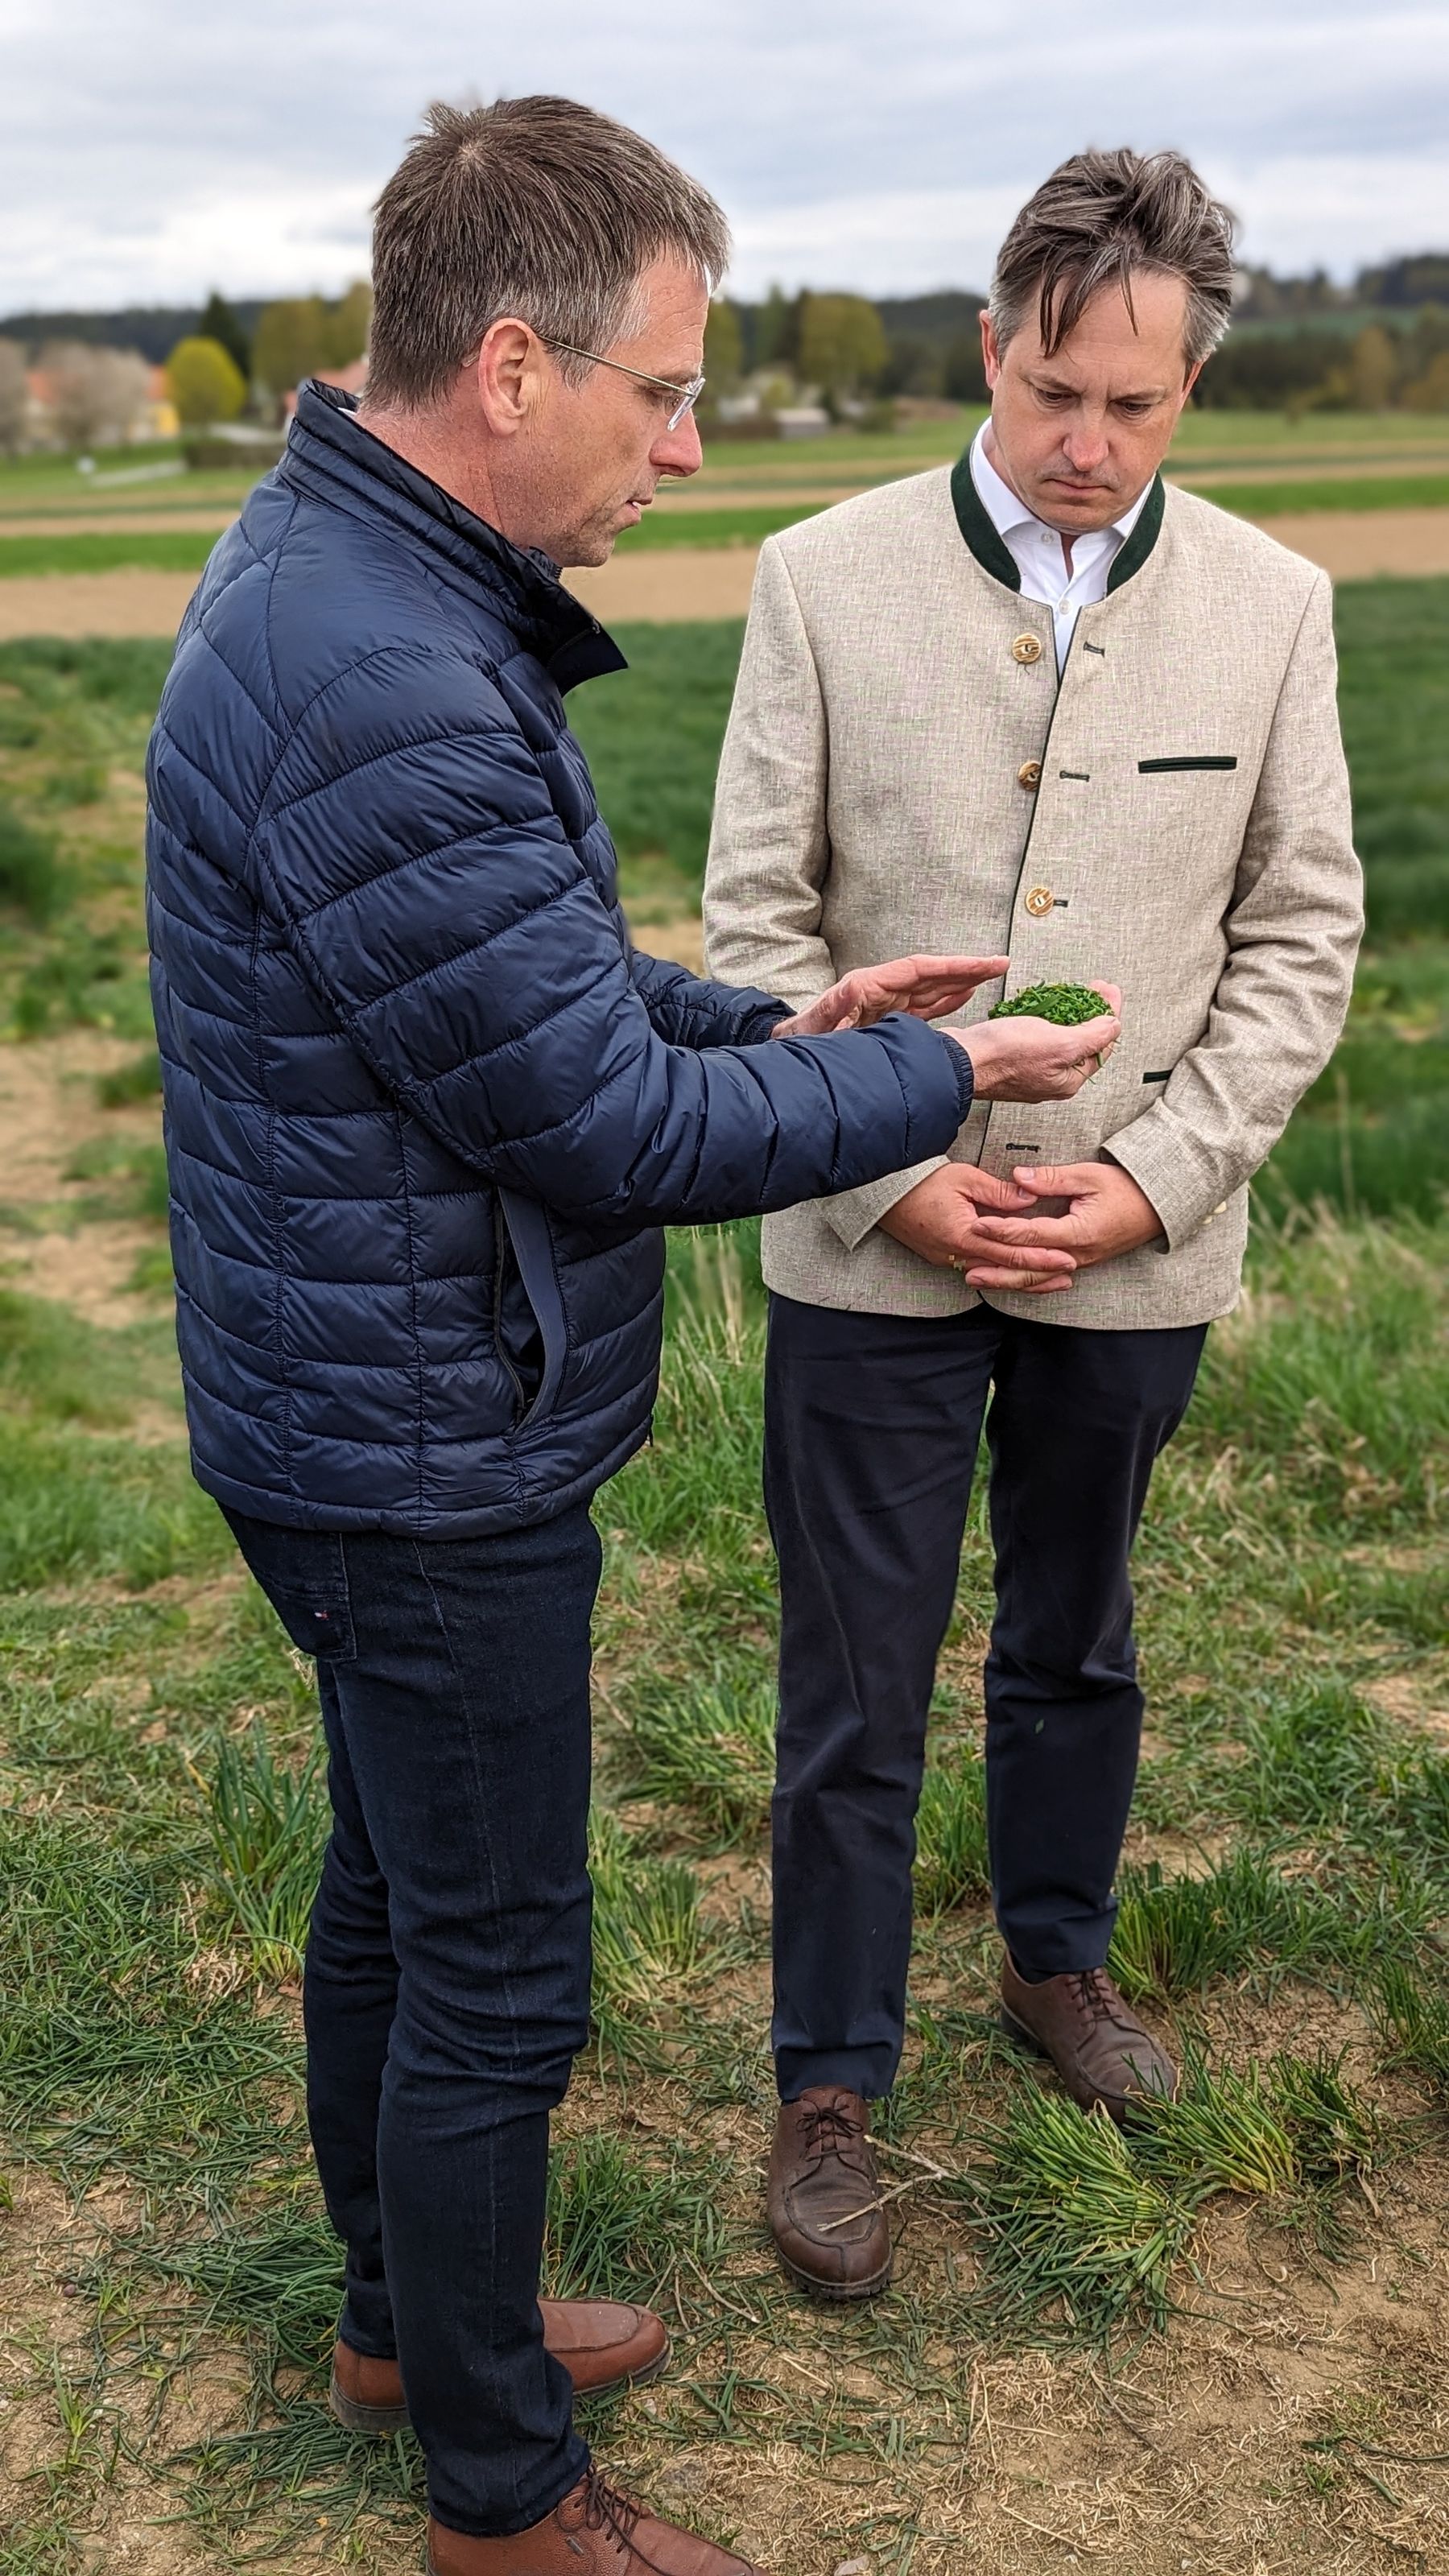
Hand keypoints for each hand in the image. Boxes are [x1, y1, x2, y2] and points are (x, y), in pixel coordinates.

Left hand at [770, 953, 1010, 1039]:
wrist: (787, 1061)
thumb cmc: (798, 1046)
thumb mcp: (813, 1030)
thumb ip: (833, 1011)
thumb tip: (852, 990)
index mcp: (867, 988)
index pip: (920, 970)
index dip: (954, 966)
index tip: (983, 965)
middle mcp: (879, 992)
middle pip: (931, 974)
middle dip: (966, 968)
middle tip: (1000, 964)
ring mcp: (885, 1006)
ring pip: (930, 989)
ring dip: (960, 981)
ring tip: (991, 975)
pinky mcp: (886, 1022)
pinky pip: (922, 1008)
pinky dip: (944, 1001)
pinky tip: (965, 995)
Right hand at [877, 1164, 1077, 1293]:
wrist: (882, 1192)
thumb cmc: (921, 1181)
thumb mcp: (964, 1178)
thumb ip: (999, 1192)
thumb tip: (1029, 1199)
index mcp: (964, 1234)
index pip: (1011, 1252)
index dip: (1041, 1257)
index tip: (1067, 1258)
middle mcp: (956, 1254)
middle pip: (1006, 1272)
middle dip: (1039, 1275)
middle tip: (1068, 1276)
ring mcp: (948, 1259)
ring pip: (993, 1275)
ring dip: (1022, 1279)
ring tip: (1050, 1280)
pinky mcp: (943, 1258)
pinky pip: (979, 1270)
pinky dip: (1001, 1273)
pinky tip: (1017, 1274)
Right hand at [948, 984, 1121, 1101]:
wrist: (958, 1059)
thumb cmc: (1002, 1056)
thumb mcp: (1060, 1043)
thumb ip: (1093, 1036)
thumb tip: (1114, 1026)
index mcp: (1068, 1080)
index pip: (1102, 1046)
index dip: (1108, 1014)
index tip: (1107, 992)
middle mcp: (1051, 1079)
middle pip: (1082, 1041)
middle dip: (1089, 1012)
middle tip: (1089, 990)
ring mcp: (1031, 1069)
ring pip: (1058, 1037)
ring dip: (1065, 1013)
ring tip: (1066, 995)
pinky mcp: (1012, 1058)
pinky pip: (1036, 1036)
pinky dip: (1042, 1019)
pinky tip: (1038, 1007)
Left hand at [964, 1159, 1162, 1282]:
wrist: (1158, 1207)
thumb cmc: (1125, 1188)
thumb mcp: (1088, 1176)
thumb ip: (1051, 1178)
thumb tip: (1018, 1176)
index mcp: (1078, 1232)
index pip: (1031, 1234)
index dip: (1001, 1231)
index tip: (976, 1225)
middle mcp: (1077, 1254)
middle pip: (1029, 1267)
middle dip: (996, 1268)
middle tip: (965, 1267)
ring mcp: (1079, 1262)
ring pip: (1037, 1277)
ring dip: (1006, 1280)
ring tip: (976, 1279)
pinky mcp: (1080, 1263)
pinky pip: (1048, 1277)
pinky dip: (1025, 1281)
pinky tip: (1006, 1282)